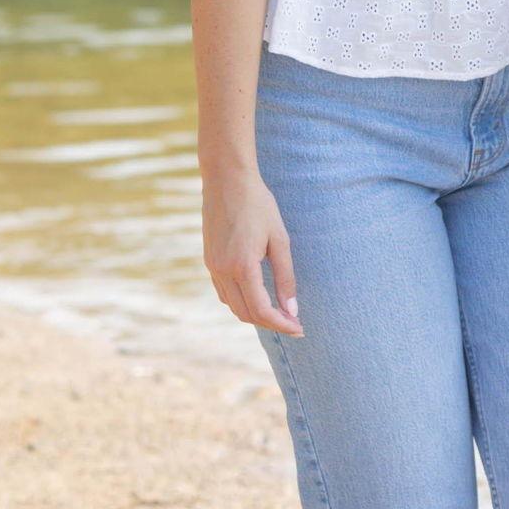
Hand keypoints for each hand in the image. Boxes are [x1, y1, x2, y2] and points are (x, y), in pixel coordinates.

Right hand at [202, 167, 304, 335]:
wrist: (227, 180)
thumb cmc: (258, 205)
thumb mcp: (279, 238)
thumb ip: (285, 276)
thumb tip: (292, 309)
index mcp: (242, 266)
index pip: (262, 310)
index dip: (281, 324)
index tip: (299, 329)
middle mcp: (222, 271)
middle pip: (246, 313)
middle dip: (270, 323)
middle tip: (294, 323)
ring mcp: (212, 267)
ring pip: (233, 306)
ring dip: (255, 314)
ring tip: (279, 313)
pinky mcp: (209, 261)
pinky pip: (224, 293)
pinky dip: (241, 302)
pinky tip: (257, 296)